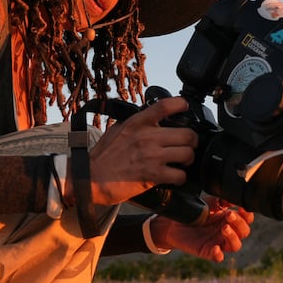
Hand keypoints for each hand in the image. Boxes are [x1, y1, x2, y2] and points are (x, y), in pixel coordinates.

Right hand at [74, 96, 196, 205]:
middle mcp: (147, 137)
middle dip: (191, 141)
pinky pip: (179, 175)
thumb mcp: (116, 130)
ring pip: (187, 154)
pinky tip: (174, 177)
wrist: (91, 178)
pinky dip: (180, 177)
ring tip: (182, 162)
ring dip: (188, 159)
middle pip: (187, 134)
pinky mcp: (153, 175)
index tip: (185, 106)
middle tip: (188, 145)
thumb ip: (135, 123)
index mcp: (137, 123)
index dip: (180, 104)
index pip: (164, 106)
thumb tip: (149, 118)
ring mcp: (151, 156)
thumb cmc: (103, 157)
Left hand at [152, 198, 254, 261]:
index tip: (241, 208)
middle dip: (239, 223)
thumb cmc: (194, 213)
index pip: (246, 220)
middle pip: (244, 232)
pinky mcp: (208, 252)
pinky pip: (218, 257)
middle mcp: (227, 232)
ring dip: (233, 237)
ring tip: (224, 228)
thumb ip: (222, 201)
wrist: (174, 223)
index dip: (247, 215)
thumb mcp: (209, 203)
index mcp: (230, 220)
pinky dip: (218, 254)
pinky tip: (216, 248)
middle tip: (228, 215)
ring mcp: (219, 243)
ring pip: (235, 245)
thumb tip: (235, 197)